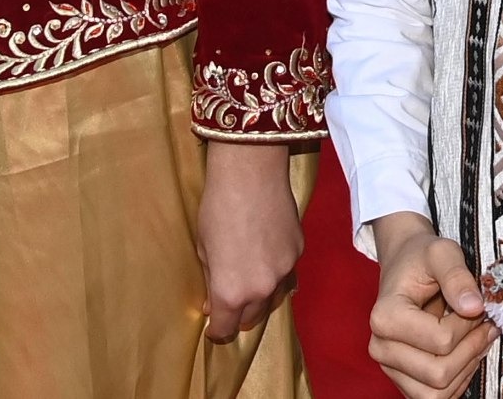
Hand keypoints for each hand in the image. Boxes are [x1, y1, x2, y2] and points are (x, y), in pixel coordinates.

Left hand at [198, 141, 303, 340]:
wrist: (251, 171)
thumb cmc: (217, 206)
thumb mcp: (204, 246)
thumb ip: (211, 278)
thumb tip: (214, 299)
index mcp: (231, 291)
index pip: (225, 328)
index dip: (216, 331)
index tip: (212, 327)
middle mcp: (261, 289)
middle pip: (251, 317)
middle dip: (238, 314)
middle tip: (228, 301)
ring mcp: (284, 271)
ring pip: (273, 298)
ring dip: (259, 295)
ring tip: (248, 277)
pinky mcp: (298, 252)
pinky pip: (286, 273)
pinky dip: (275, 271)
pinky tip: (265, 254)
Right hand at [367, 213, 492, 398]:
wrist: (406, 265)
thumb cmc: (422, 259)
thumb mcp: (442, 252)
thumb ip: (457, 275)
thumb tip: (475, 308)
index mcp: (384, 316)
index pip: (440, 341)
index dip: (468, 326)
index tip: (475, 306)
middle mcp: (381, 347)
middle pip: (439, 375)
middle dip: (470, 350)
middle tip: (483, 325)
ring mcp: (391, 368)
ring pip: (438, 394)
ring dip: (466, 369)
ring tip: (475, 340)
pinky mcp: (404, 380)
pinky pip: (436, 398)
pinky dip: (458, 380)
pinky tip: (465, 353)